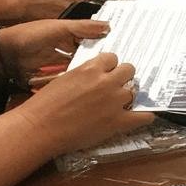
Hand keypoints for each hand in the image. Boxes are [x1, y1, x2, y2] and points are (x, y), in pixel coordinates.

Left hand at [0, 19, 108, 78]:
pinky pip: (66, 79)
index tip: (119, 53)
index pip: (92, 39)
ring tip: (100, 80)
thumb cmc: (31, 35)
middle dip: (97, 63)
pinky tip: (82, 87)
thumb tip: (108, 26)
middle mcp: (65, 48)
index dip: (104, 45)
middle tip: (112, 72)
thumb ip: (83, 27)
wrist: (5, 53)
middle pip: (86, 56)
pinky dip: (72, 82)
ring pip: (78, 69)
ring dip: (85, 74)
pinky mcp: (50, 76)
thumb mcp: (60, 28)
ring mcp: (58, 62)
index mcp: (69, 33)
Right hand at [17, 53, 153, 153]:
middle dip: (122, 77)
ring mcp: (114, 101)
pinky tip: (143, 116)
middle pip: (128, 70)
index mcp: (91, 68)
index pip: (112, 58)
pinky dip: (145, 116)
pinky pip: (143, 116)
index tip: (107, 72)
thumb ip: (84, 75)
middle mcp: (106, 81)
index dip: (110, 66)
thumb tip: (93, 76)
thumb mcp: (65, 78)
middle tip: (115, 86)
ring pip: (134, 91)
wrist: (40, 127)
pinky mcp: (117, 121)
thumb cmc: (45, 105)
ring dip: (127, 96)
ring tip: (120, 103)